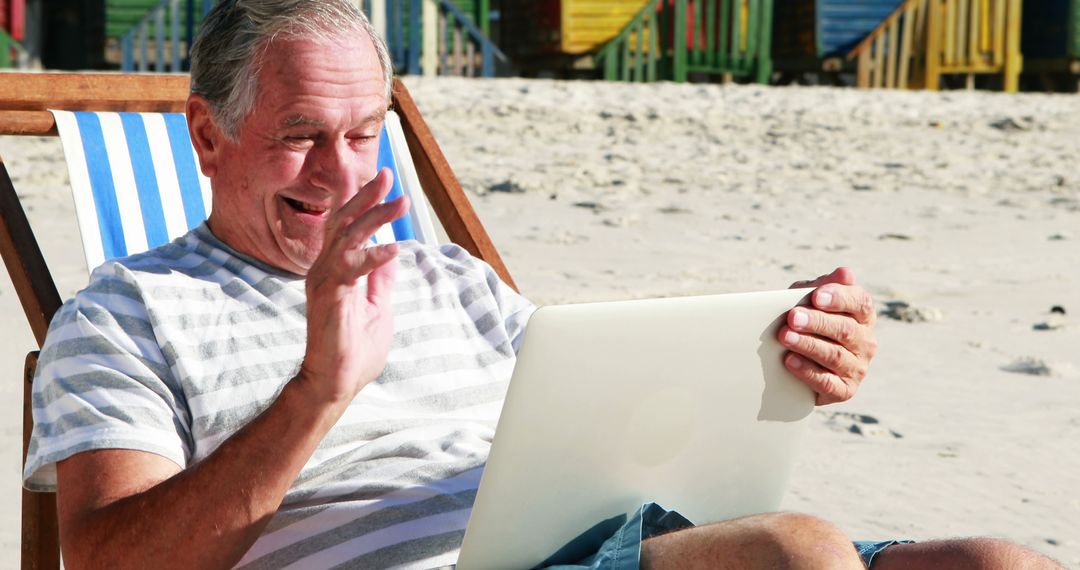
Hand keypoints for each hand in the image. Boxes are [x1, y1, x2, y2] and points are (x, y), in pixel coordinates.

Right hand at [299, 168, 410, 405]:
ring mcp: (323, 281)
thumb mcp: (377, 307)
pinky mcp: (328, 296)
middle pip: (344, 221)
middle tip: (388, 175)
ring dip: (376, 217)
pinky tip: (394, 247)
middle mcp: (325, 269)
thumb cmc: (353, 349)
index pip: (346, 226)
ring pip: (347, 236)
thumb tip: (391, 253)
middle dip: (366, 196)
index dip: (362, 200)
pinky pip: (350, 268)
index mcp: (336, 270)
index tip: (382, 178)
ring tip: (401, 202)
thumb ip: (380, 280)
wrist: (334, 383)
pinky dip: (373, 257)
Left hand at [778, 267, 877, 404]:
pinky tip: (789, 360)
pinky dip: (807, 371)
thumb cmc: (806, 321)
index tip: (817, 296)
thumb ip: (823, 286)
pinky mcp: (844, 390)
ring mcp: (858, 367)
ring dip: (808, 345)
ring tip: (785, 337)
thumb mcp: (811, 300)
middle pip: (845, 330)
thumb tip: (845, 273)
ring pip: (835, 356)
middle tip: (792, 317)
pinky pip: (827, 382)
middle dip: (817, 322)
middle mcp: (866, 342)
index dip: (839, 298)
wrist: (798, 363)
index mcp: (863, 315)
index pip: (860, 303)